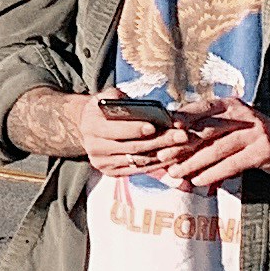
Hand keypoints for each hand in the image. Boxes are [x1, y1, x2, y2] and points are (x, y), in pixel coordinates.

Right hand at [8, 87, 174, 177]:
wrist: (87, 127)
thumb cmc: (105, 109)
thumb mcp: (109, 97)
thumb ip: (123, 100)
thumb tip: (148, 108)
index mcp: (92, 127)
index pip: (115, 130)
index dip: (135, 129)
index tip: (154, 126)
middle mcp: (95, 149)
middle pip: (131, 147)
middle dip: (159, 141)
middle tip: (181, 135)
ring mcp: (103, 164)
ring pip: (138, 160)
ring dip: (163, 154)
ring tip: (182, 145)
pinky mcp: (112, 173)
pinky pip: (138, 170)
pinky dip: (157, 164)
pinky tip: (172, 156)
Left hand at [161, 96, 269, 191]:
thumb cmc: (255, 137)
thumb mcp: (234, 125)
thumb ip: (210, 128)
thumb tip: (174, 137)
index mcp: (230, 105)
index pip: (199, 109)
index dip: (178, 119)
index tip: (159, 130)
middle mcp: (241, 114)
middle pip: (205, 129)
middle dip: (181, 144)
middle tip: (161, 156)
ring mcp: (253, 132)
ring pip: (216, 148)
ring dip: (193, 162)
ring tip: (176, 173)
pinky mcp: (262, 150)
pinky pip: (232, 163)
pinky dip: (213, 173)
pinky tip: (199, 182)